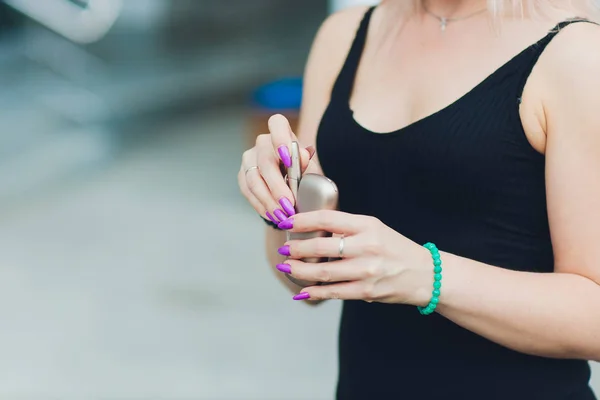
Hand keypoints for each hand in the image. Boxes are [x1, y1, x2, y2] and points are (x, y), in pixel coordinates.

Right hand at [238, 114, 314, 222]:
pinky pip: (249, 193)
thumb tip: (303, 156)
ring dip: (269, 201)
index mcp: (282, 132)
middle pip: (265, 161)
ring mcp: (249, 159)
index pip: (277, 123)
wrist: (292, 184)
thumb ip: (308, 164)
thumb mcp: (310, 168)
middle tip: (289, 206)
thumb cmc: (303, 172)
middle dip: (277, 187)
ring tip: (282, 216)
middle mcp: (262, 143)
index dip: (280, 138)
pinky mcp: (243, 176)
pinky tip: (273, 215)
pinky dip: (262, 206)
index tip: (288, 158)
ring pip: (254, 181)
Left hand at [275, 210, 432, 304]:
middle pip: (320, 248)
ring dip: (299, 271)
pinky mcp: (366, 291)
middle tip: (284, 250)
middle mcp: (366, 246)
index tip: (286, 223)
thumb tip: (311, 230)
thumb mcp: (374, 228)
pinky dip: (313, 292)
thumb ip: (346, 228)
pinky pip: (333, 292)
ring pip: (322, 273)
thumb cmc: (394, 248)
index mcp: (367, 225)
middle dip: (295, 249)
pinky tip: (302, 291)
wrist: (425, 274)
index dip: (302, 221)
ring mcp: (366, 270)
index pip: (327, 219)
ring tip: (287, 268)